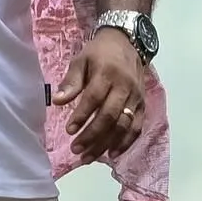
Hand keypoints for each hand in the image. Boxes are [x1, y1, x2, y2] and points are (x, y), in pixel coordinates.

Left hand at [55, 30, 146, 161]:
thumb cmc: (99, 53)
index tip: (69, 130)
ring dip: (106, 144)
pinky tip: (112, 154)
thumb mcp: (81, 60)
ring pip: (124, 125)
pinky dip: (126, 143)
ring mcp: (136, 98)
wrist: (128, 42)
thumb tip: (58, 101)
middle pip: (110, 116)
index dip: (82, 116)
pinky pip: (137, 127)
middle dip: (92, 135)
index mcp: (107, 74)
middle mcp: (125, 87)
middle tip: (76, 149)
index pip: (94, 98)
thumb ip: (71, 81)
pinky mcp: (143, 105)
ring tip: (88, 157)